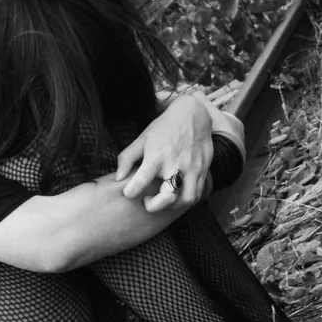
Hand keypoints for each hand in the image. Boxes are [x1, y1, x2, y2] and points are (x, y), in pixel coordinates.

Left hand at [114, 94, 213, 211]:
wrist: (193, 115)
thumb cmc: (163, 128)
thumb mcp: (142, 139)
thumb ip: (127, 158)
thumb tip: (118, 178)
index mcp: (156, 157)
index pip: (140, 182)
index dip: (131, 192)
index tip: (129, 192)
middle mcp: (175, 165)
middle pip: (168, 197)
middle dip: (154, 206)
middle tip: (147, 200)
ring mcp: (192, 169)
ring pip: (186, 199)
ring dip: (173, 206)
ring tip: (164, 199)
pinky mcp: (203, 170)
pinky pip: (198, 193)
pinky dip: (186, 199)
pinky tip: (177, 195)